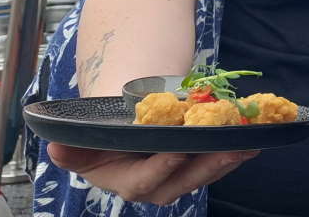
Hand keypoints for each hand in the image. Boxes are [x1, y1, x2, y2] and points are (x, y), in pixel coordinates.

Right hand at [46, 143, 257, 205]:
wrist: (124, 123)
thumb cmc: (105, 130)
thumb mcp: (86, 137)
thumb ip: (75, 146)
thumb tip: (56, 146)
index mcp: (123, 180)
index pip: (143, 182)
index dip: (160, 169)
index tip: (176, 152)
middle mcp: (152, 185)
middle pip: (180, 183)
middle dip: (205, 167)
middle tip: (227, 149)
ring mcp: (176, 177)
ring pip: (202, 175)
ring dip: (225, 161)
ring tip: (246, 143)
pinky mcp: (195, 166)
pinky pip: (214, 163)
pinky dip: (233, 152)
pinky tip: (251, 139)